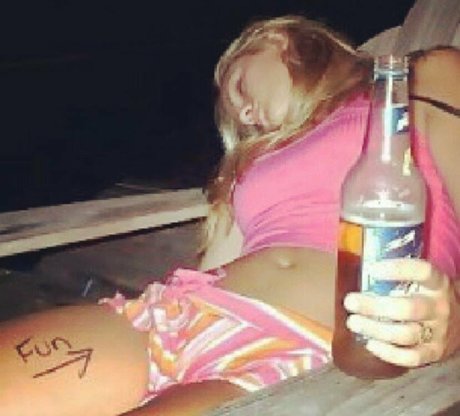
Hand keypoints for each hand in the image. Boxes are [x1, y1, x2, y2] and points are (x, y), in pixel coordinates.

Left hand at [343, 258, 458, 367]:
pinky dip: (388, 353)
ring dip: (375, 329)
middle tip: (349, 302)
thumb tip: (358, 270)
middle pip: (407, 308)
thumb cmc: (428, 296)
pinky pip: (411, 357)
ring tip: (353, 322)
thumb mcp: (422, 282)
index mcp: (437, 284)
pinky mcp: (435, 353)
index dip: (397, 269)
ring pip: (406, 334)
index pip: (422, 272)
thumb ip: (399, 278)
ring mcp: (439, 332)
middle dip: (374, 306)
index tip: (372, 269)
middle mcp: (440, 307)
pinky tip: (370, 344)